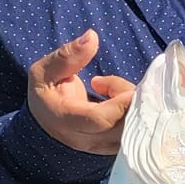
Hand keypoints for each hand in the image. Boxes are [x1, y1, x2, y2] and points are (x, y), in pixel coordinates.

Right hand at [27, 30, 135, 154]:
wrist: (47, 123)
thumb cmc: (47, 93)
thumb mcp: (44, 72)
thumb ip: (67, 56)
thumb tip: (92, 36)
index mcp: (65, 120)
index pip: (100, 119)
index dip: (122, 103)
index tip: (132, 88)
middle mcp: (86, 139)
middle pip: (123, 125)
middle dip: (134, 101)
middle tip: (123, 81)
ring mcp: (103, 147)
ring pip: (135, 131)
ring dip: (136, 105)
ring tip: (110, 87)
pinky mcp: (117, 147)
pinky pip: (139, 134)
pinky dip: (140, 113)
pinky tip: (121, 97)